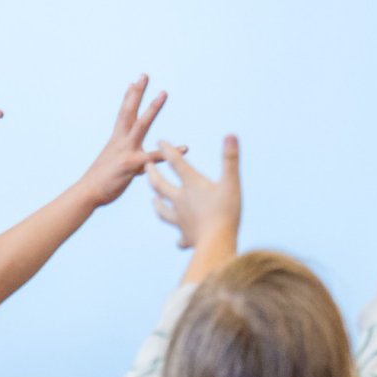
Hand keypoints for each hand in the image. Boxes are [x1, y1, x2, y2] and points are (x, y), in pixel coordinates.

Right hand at [76, 76, 175, 207]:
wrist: (87, 193)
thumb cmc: (103, 180)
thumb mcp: (116, 163)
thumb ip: (131, 158)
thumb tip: (144, 160)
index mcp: (117, 139)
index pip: (123, 113)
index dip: (129, 96)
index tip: (134, 81)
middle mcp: (120, 141)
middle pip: (129, 111)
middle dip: (137, 93)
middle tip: (144, 75)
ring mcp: (125, 151)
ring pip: (140, 124)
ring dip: (152, 108)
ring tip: (163, 93)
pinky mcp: (130, 165)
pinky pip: (152, 157)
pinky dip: (168, 153)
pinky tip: (185, 148)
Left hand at [147, 135, 240, 249]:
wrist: (215, 242)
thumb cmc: (225, 211)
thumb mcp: (231, 182)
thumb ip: (230, 158)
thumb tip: (230, 134)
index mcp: (191, 185)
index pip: (176, 163)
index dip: (167, 150)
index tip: (158, 140)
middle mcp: (181, 201)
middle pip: (161, 186)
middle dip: (153, 175)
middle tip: (146, 167)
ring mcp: (181, 220)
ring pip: (163, 211)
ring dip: (158, 204)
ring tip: (153, 201)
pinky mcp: (186, 236)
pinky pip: (181, 238)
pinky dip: (180, 239)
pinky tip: (179, 242)